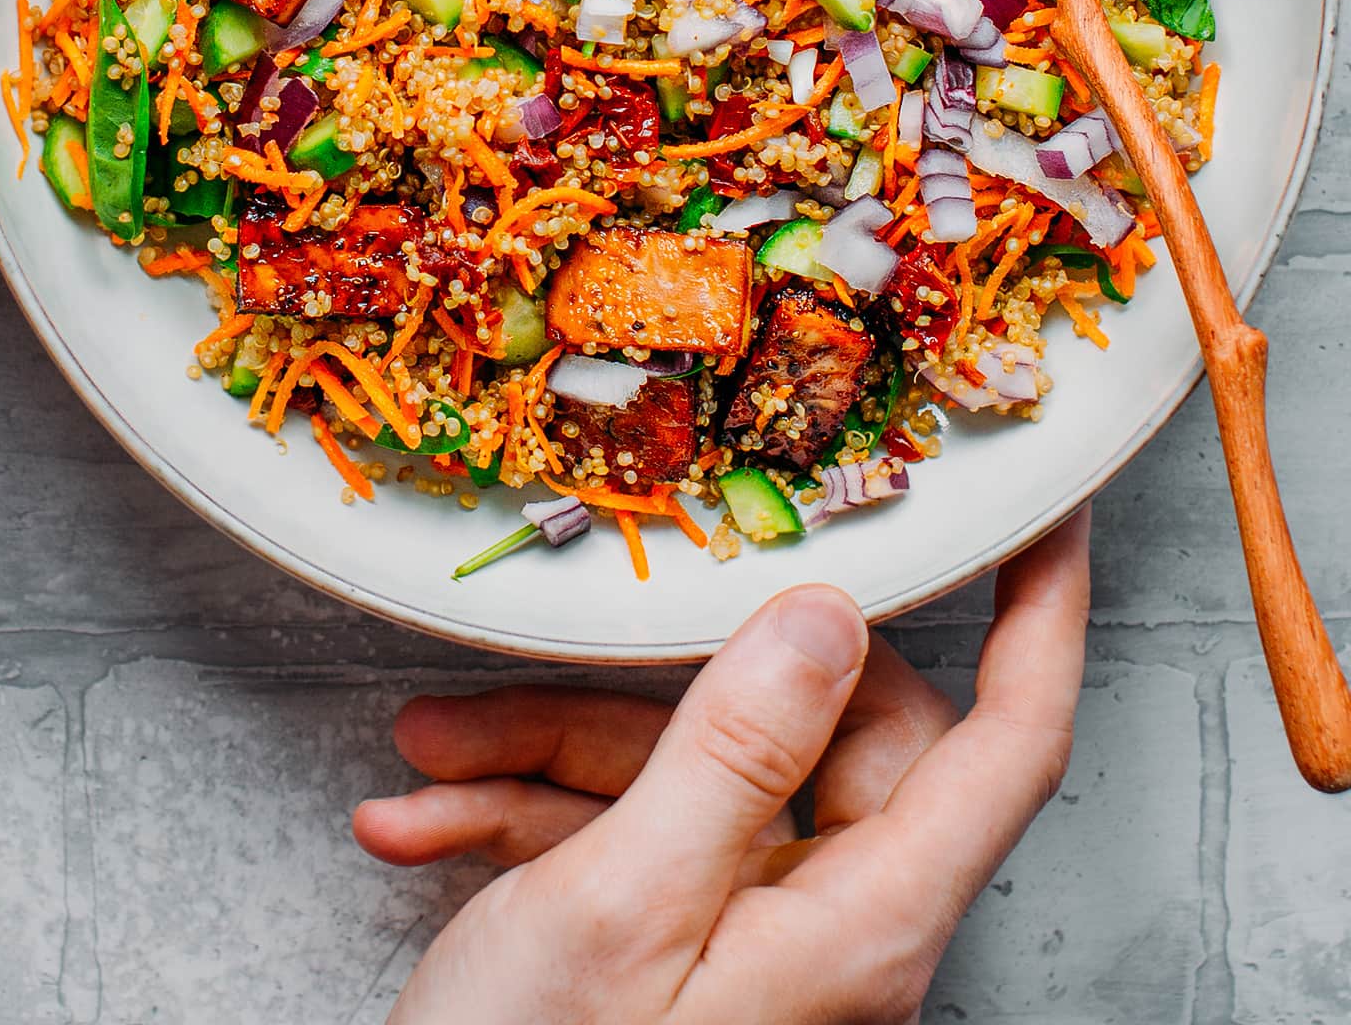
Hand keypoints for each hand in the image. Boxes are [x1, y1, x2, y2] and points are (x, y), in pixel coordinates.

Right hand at [355, 506, 1090, 1024]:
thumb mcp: (617, 905)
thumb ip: (731, 749)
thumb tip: (829, 614)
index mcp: (865, 921)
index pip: (1009, 743)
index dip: (1043, 615)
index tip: (1045, 512)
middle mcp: (833, 928)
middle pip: (815, 734)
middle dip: (656, 689)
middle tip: (551, 661)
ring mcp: (760, 944)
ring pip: (698, 780)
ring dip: (551, 758)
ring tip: (435, 752)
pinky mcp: (685, 959)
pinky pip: (638, 847)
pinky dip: (533, 822)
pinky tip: (426, 816)